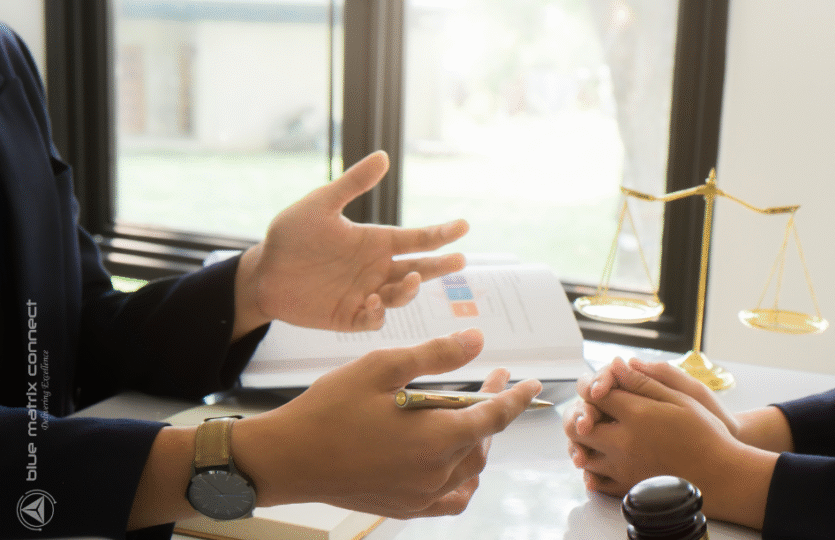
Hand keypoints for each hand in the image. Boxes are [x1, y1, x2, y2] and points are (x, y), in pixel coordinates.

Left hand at [232, 151, 468, 337]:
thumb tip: (383, 156)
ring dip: (409, 289)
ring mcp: (366, 294)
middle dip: (440, 266)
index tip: (463, 226)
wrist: (262, 272)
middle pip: (418, 269)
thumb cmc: (290, 235)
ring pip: (400, 295)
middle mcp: (377, 268)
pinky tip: (374, 302)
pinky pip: (373, 320)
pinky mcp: (350, 316)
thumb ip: (352, 184)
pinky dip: (379, 314)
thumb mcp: (321, 204)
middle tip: (460, 260)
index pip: (417, 238)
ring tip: (410, 280)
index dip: (441, 233)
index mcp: (376, 242)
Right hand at [233, 329, 542, 517]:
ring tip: (472, 416)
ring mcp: (419, 495)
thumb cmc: (329, 409)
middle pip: (482, 442)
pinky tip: (458, 464)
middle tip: (490, 382)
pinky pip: (451, 499)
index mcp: (434, 438)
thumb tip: (477, 341)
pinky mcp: (404, 507)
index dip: (516, 399)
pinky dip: (463, 480)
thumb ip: (435, 356)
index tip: (533, 384)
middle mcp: (434, 473)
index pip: (494, 418)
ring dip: (479, 442)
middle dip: (493, 410)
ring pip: (470, 470)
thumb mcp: (382, 368)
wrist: (286, 459)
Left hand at [562, 358, 776, 528]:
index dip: (592, 386)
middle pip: (580, 425)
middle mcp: (623, 442)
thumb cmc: (706, 434)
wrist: (722, 476)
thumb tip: (616, 365)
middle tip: (592, 410)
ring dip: (584, 442)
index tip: (598, 386)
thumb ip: (643, 382)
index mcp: (636, 415)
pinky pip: (595, 479)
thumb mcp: (680, 398)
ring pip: (583, 453)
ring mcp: (623, 468)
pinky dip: (593, 468)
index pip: (594, 394)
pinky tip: (603, 458)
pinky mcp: (627, 488)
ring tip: (597, 434)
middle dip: (582, 415)